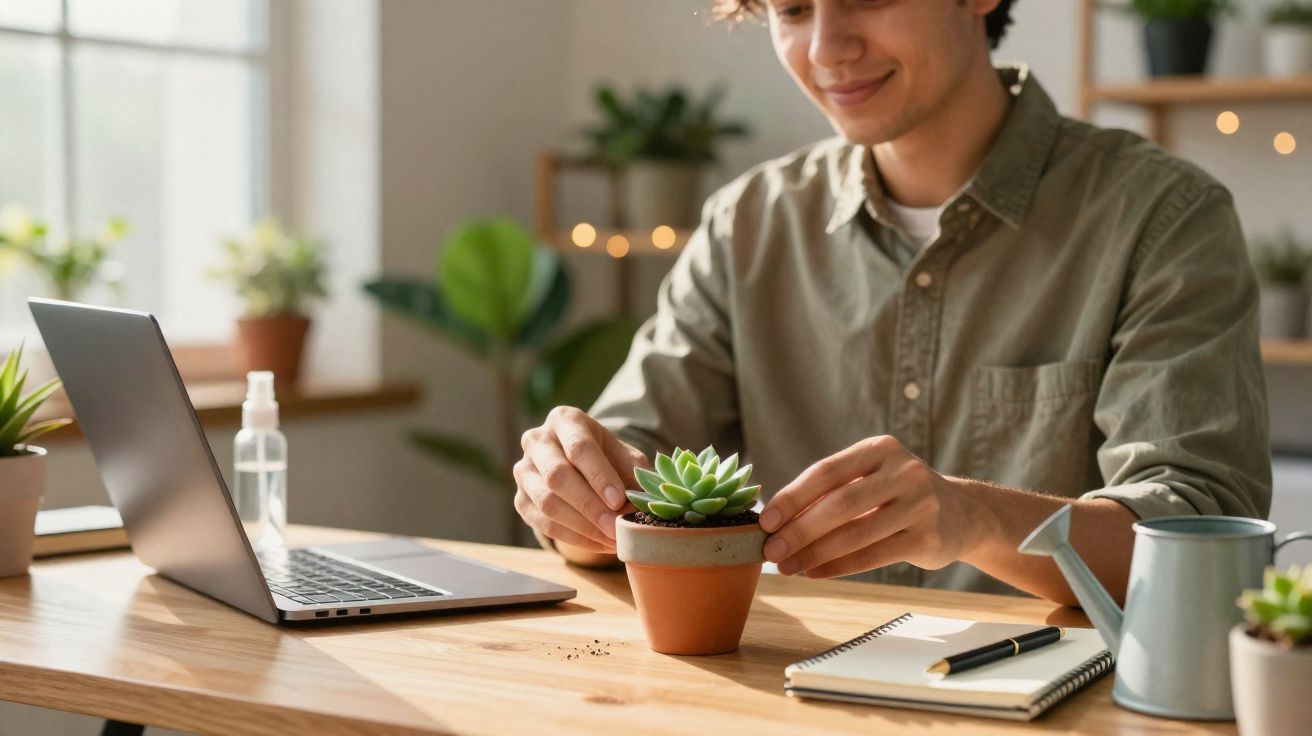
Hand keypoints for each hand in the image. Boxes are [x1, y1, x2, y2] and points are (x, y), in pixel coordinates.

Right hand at [514, 406, 649, 553]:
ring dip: (582, 526)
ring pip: (547, 502)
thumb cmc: (608, 458)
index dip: (599, 476)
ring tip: (612, 540)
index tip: (618, 501)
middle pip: (557, 475)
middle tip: (616, 527)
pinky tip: (599, 543)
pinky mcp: (520, 499)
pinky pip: (543, 524)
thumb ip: (633, 477)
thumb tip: (637, 509)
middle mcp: (537, 440)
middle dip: (590, 505)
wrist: (582, 467)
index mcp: (564, 420)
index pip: (579, 447)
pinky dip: (574, 538)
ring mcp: (523, 471)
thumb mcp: (625, 457)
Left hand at [758, 435, 980, 578]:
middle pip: (840, 503)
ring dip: (814, 554)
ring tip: (786, 567)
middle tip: (770, 550)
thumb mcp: (871, 479)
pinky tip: (814, 573)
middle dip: (799, 530)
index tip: (766, 520)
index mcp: (881, 449)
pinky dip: (838, 567)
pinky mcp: (928, 538)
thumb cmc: (898, 495)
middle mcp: (904, 472)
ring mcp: (920, 505)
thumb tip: (777, 521)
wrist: (963, 514)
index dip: (793, 496)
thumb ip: (832, 492)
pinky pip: (873, 556)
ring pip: (856, 534)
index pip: (827, 471)